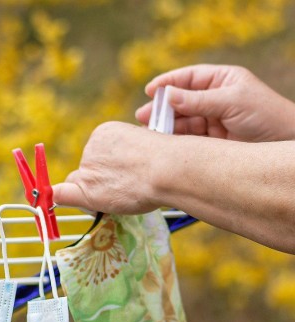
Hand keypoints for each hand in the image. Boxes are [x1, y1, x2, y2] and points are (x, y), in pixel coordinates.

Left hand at [52, 121, 164, 213]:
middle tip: (126, 188)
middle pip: (87, 170)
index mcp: (106, 132)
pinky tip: (53, 201)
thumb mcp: (144, 145)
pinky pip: (62, 193)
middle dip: (99, 181)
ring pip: (80, 184)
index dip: (107, 168)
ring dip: (94, 193)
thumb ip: (126, 155)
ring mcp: (87, 167)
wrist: (168, 169)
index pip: (97, 155)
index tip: (123, 175)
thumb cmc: (167, 160)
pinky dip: (59, 197)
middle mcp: (91, 147)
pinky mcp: (86, 186)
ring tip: (124, 194)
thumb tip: (122, 168)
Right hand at [134, 64, 294, 141]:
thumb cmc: (265, 115)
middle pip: (180, 101)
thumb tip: (167, 95)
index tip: (149, 90)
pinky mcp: (210, 141)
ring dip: (164, 126)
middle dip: (161, 108)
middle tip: (142, 116)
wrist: (283, 143)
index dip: (168, 83)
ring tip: (148, 133)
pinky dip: (174, 140)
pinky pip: (187, 138)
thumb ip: (197, 100)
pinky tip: (162, 143)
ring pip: (181, 121)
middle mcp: (214, 99)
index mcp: (222, 81)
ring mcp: (212, 120)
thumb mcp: (231, 102)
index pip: (189, 78)